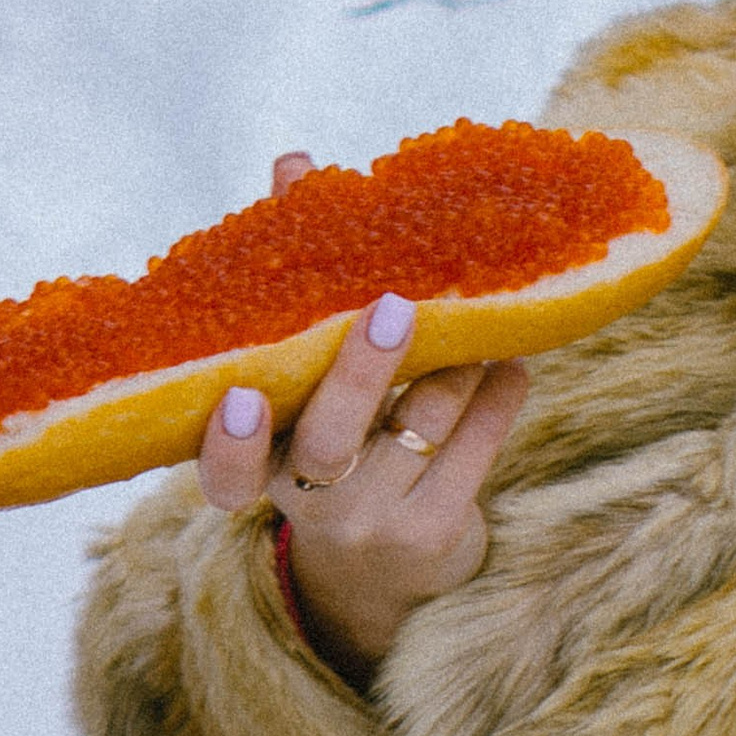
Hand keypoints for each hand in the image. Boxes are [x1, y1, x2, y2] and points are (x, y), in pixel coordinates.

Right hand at [195, 151, 527, 681]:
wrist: (390, 570)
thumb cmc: (340, 440)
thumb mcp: (307, 384)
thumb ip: (299, 281)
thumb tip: (295, 164)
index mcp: (262, 464)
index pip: (223, 472)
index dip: (227, 443)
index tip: (238, 396)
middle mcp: (309, 502)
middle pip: (327, 441)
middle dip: (361, 372)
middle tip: (394, 306)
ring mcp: (375, 522)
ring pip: (416, 431)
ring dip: (453, 365)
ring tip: (481, 315)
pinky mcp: (437, 533)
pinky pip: (476, 451)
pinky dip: (497, 397)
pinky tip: (512, 363)